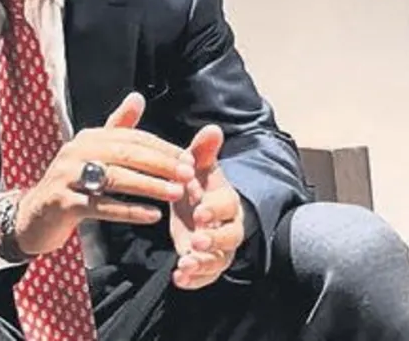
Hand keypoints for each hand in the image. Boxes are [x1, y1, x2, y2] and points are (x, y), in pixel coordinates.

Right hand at [13, 93, 195, 255]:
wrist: (33, 217)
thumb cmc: (72, 185)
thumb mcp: (92, 155)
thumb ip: (117, 128)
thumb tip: (138, 97)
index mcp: (88, 138)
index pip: (132, 138)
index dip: (161, 148)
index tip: (188, 158)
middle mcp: (76, 151)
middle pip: (125, 154)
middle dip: (160, 163)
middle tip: (188, 173)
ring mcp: (67, 176)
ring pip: (115, 178)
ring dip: (150, 186)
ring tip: (176, 193)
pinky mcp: (63, 203)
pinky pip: (101, 206)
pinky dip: (129, 211)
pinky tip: (152, 215)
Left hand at [169, 124, 245, 289]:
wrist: (200, 205)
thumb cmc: (199, 184)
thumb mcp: (198, 166)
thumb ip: (202, 151)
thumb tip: (212, 129)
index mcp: (225, 200)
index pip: (227, 204)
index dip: (215, 208)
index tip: (199, 210)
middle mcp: (227, 226)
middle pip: (230, 237)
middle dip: (213, 239)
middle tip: (196, 239)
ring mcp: (218, 248)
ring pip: (219, 259)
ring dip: (203, 263)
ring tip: (186, 264)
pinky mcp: (207, 263)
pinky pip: (206, 276)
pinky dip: (194, 279)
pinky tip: (179, 279)